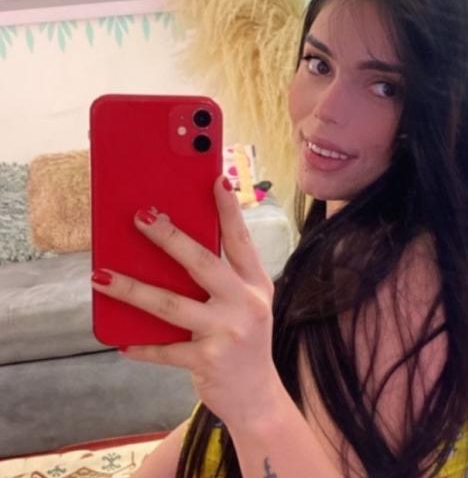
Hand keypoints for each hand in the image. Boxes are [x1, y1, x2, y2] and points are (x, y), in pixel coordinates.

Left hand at [91, 175, 280, 429]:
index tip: (216, 179)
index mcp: (256, 285)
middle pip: (202, 263)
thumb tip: (174, 251)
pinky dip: (141, 345)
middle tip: (140, 216)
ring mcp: (228, 332)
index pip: (240, 240)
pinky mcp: (209, 361)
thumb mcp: (245, 305)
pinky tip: (121, 341)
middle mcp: (246, 304)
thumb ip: (222, 280)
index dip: (228, 210)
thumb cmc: (245, 342)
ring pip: (172, 305)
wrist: (258, 396)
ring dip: (133, 289)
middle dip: (169, 237)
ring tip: (101, 276)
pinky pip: (165, 349)